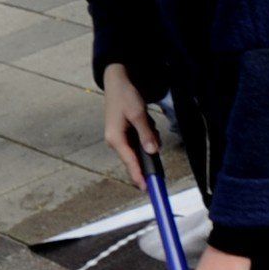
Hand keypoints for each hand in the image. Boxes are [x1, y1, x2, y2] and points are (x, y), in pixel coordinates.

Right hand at [102, 63, 163, 180]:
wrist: (118, 81)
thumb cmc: (125, 96)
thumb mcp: (137, 114)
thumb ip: (146, 134)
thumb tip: (153, 152)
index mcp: (115, 139)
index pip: (130, 162)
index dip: (139, 175)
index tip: (147, 189)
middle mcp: (116, 142)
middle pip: (137, 158)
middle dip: (149, 149)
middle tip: (151, 130)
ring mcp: (121, 138)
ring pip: (142, 148)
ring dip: (150, 137)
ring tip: (147, 120)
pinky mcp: (127, 133)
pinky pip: (142, 140)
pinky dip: (148, 132)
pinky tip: (147, 120)